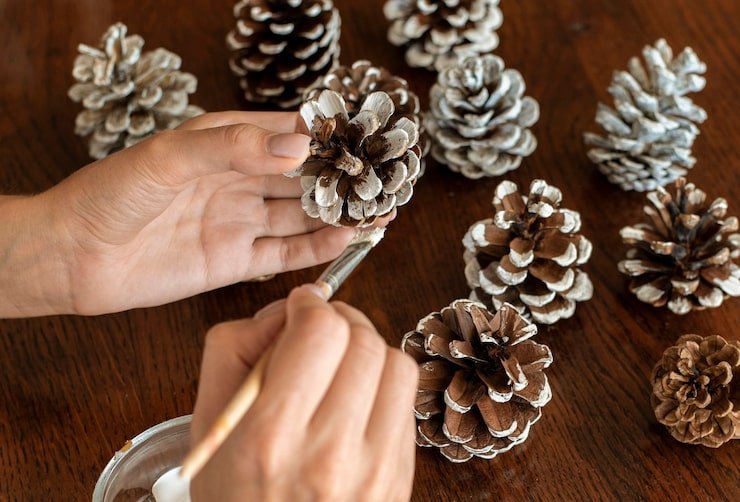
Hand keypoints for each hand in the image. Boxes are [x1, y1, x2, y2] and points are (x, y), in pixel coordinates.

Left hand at [0, 112, 359, 316]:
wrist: (75, 257)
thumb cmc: (109, 195)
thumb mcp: (168, 157)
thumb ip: (232, 147)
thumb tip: (298, 145)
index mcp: (223, 143)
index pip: (286, 134)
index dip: (325, 135)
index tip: (362, 136)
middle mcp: (237, 181)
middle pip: (301, 178)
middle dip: (340, 178)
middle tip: (381, 179)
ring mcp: (238, 222)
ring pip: (300, 216)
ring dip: (337, 214)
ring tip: (378, 210)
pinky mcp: (234, 261)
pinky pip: (285, 253)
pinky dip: (317, 248)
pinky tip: (346, 240)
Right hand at [190, 286, 417, 501]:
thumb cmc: (236, 498)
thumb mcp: (209, 425)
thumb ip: (233, 350)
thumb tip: (285, 311)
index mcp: (271, 437)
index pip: (320, 333)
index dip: (311, 305)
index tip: (301, 308)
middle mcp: (330, 454)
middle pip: (363, 341)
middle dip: (341, 322)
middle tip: (320, 333)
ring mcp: (375, 470)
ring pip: (395, 364)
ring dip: (368, 351)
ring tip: (340, 367)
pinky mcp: (401, 478)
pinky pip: (405, 402)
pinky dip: (383, 386)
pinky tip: (356, 402)